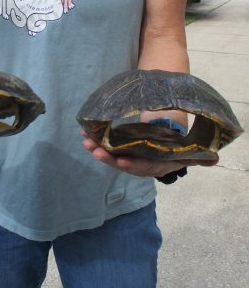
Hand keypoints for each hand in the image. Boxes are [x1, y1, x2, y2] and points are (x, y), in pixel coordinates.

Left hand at [81, 131, 217, 177]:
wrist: (164, 138)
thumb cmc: (174, 144)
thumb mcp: (186, 150)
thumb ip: (197, 156)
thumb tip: (214, 159)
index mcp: (155, 165)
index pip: (144, 167)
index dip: (133, 165)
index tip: (121, 161)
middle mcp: (139, 163)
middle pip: (123, 162)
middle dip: (108, 158)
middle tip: (95, 150)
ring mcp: (127, 156)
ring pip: (111, 155)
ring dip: (98, 149)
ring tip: (86, 141)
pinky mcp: (119, 148)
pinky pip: (107, 146)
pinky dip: (96, 141)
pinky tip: (86, 134)